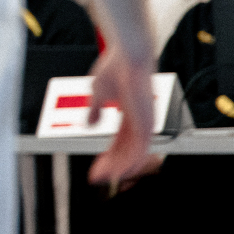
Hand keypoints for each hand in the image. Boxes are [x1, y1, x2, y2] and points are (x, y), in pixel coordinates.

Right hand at [87, 47, 154, 186]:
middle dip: (111, 166)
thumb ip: (94, 111)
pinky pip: (138, 150)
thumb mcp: (98, 92)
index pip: (120, 142)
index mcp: (131, 115)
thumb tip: (87, 125)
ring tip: (102, 176)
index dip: (108, 155)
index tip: (96, 166)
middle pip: (127, 152)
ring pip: (133, 155)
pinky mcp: (146, 124)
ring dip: (118, 168)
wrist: (129, 56)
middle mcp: (141, 122)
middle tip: (96, 177)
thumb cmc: (116, 67)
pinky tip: (116, 171)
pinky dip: (127, 162)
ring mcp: (145, 124)